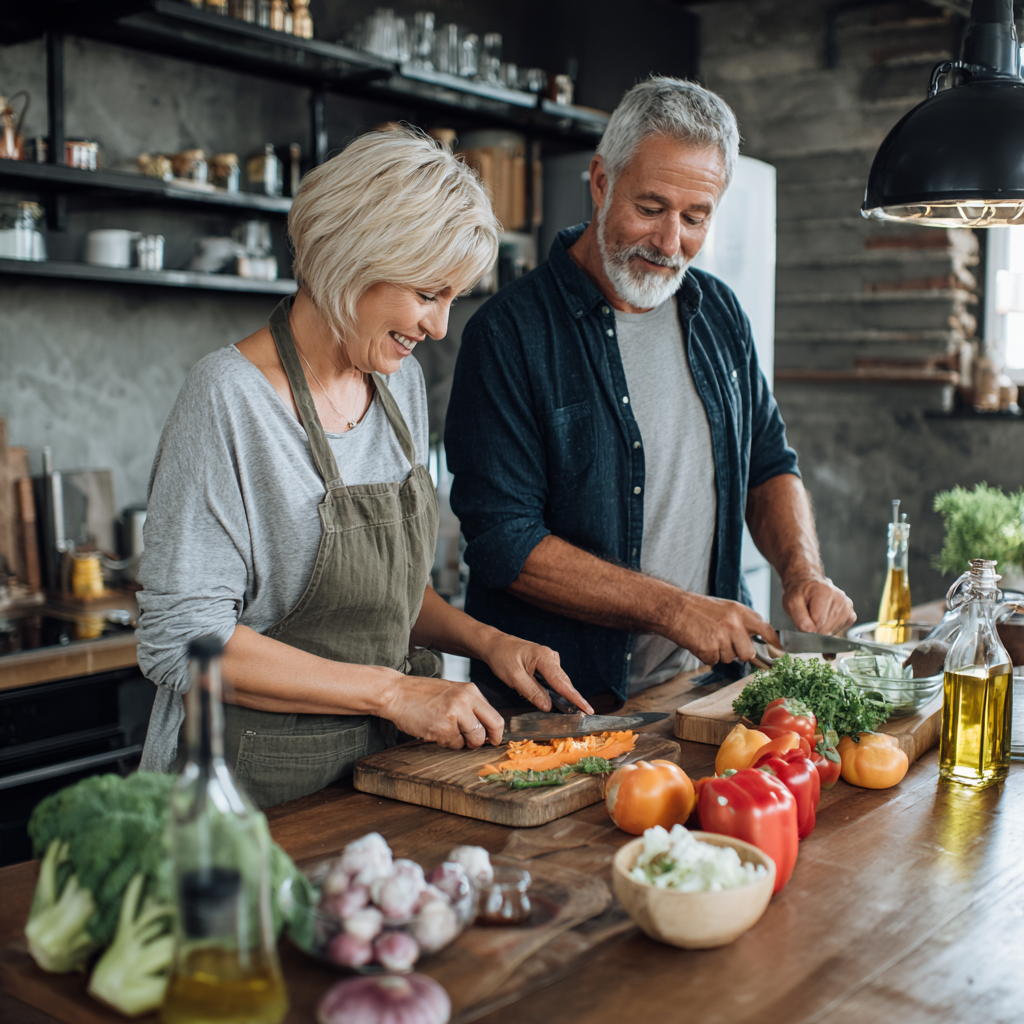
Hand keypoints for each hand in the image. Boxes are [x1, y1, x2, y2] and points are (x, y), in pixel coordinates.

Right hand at [379, 676, 504, 749]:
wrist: (396, 692)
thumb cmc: (422, 694)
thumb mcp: (452, 692)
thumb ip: (470, 706)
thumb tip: (486, 727)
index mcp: (471, 691)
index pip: (495, 717)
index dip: (496, 733)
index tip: (493, 740)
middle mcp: (465, 701)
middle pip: (488, 730)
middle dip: (481, 741)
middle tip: (471, 742)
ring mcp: (454, 714)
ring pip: (471, 740)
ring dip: (461, 742)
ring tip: (445, 730)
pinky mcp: (442, 728)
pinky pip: (453, 744)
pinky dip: (445, 742)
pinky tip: (435, 730)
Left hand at [478, 632, 593, 713]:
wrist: (494, 644)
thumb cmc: (502, 657)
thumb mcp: (514, 677)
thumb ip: (532, 691)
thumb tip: (548, 706)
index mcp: (544, 658)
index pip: (562, 682)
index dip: (576, 698)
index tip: (588, 709)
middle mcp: (551, 657)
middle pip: (564, 682)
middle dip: (572, 699)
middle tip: (583, 715)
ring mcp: (549, 660)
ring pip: (559, 682)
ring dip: (562, 695)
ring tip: (571, 710)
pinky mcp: (545, 664)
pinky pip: (553, 680)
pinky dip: (554, 690)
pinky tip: (552, 699)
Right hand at [667, 593, 779, 665]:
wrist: (674, 609)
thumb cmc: (698, 609)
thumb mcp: (725, 608)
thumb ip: (742, 622)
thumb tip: (757, 640)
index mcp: (739, 612)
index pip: (765, 629)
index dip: (773, 642)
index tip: (779, 652)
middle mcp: (733, 624)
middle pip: (748, 653)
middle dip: (739, 653)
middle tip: (726, 644)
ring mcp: (721, 637)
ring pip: (729, 658)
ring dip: (719, 653)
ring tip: (708, 637)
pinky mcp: (708, 648)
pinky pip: (714, 661)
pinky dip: (706, 655)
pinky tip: (700, 642)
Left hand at [783, 576, 855, 634]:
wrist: (808, 584)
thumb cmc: (800, 592)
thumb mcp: (791, 603)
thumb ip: (800, 620)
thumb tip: (811, 633)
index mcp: (825, 593)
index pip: (819, 623)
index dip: (808, 626)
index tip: (804, 618)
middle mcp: (840, 598)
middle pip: (826, 628)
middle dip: (815, 627)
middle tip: (809, 615)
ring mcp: (847, 606)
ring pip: (833, 630)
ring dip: (822, 628)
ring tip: (817, 614)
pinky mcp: (850, 613)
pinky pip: (841, 629)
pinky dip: (831, 628)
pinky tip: (825, 618)